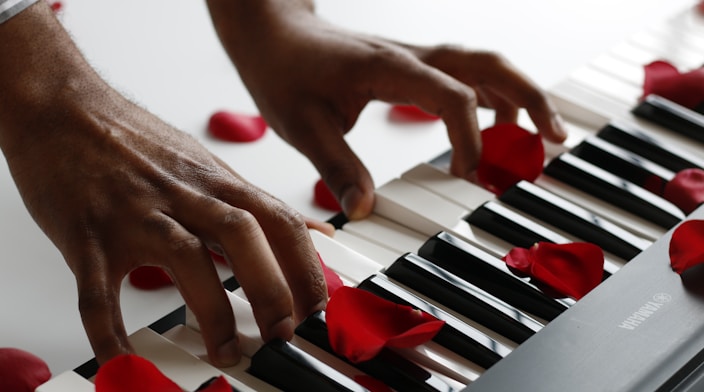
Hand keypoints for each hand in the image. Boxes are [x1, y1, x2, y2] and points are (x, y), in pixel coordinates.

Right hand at [0, 3, 326, 366]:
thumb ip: (258, 205)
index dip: (306, 266)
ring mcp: (135, 213)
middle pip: (244, 235)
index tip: (318, 307)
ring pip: (184, 257)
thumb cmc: (138, 144)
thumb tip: (314, 233)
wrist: (64, 109)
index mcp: (216, 182)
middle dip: (272, 288)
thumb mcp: (209, 167)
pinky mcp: (87, 234)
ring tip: (225, 350)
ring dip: (211, 310)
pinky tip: (123, 357)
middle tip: (283, 334)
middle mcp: (183, 195)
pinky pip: (98, 288)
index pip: (279, 221)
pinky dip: (110, 328)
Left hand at [208, 0, 566, 219]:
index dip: (470, 137)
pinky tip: (500, 120)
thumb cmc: (283, 71)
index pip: (450, 96)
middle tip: (555, 138)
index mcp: (387, 68)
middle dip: (528, 99)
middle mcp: (410, 57)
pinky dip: (492, 95)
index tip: (469, 176)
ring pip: (483, 65)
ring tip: (540, 137)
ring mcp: (413, 58)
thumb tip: (364, 210)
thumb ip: (336, 167)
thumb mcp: (302, 125)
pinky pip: (464, 74)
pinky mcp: (410, 66)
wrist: (274, 35)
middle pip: (486, 65)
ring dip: (518, 95)